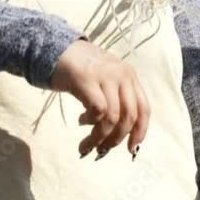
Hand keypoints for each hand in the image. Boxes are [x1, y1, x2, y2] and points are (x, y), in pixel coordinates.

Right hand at [51, 39, 150, 160]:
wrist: (55, 48)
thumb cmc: (80, 70)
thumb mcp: (105, 80)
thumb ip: (115, 100)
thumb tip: (116, 134)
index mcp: (130, 77)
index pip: (144, 109)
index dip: (140, 132)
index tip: (131, 149)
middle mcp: (122, 75)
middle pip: (130, 116)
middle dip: (117, 139)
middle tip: (102, 150)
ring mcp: (105, 76)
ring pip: (113, 118)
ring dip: (100, 138)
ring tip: (87, 145)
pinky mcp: (87, 80)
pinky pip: (98, 110)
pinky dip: (91, 123)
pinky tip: (81, 121)